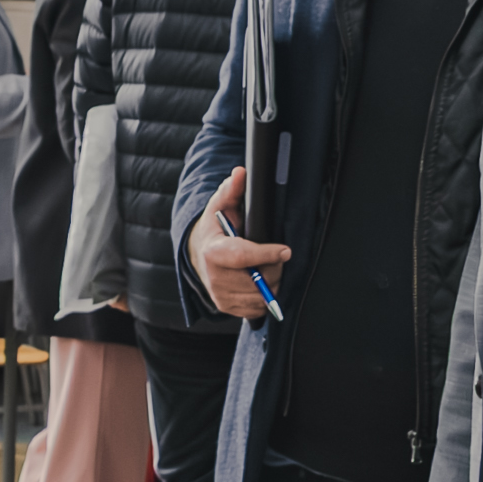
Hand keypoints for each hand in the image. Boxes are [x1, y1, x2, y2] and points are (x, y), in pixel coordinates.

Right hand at [187, 168, 291, 320]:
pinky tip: (260, 282)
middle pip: (258, 279)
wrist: (197, 255)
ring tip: (269, 268)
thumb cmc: (214, 229)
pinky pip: (255, 308)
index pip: (243, 256)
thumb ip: (232, 190)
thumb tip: (241, 173)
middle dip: (275, 268)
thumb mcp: (219, 206)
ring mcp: (220, 296)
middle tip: (279, 256)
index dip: (267, 254)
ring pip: (261, 296)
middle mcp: (214, 277)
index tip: (285, 250)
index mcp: (213, 252)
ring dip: (271, 283)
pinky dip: (263, 298)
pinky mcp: (226, 307)